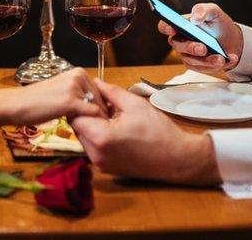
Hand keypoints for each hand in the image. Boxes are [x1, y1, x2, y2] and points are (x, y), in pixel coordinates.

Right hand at [0, 68, 107, 129]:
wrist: (17, 104)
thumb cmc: (37, 101)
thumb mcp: (61, 91)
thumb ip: (78, 94)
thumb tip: (95, 106)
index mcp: (78, 72)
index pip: (100, 91)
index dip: (102, 107)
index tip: (100, 121)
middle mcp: (79, 76)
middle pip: (101, 99)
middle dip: (101, 115)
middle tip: (97, 129)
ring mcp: (75, 87)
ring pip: (98, 108)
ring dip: (97, 121)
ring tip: (91, 132)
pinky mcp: (71, 101)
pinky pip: (92, 115)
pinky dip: (93, 125)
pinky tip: (87, 133)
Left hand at [70, 80, 219, 184]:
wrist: (176, 159)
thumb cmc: (158, 130)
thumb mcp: (134, 104)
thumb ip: (111, 92)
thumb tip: (96, 82)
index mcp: (101, 138)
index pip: (75, 117)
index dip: (82, 103)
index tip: (94, 95)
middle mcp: (95, 154)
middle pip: (77, 128)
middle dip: (85, 114)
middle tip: (102, 103)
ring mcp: (100, 164)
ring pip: (84, 138)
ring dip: (91, 125)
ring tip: (110, 115)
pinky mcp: (106, 168)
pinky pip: (93, 148)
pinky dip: (98, 136)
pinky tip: (114, 127)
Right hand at [157, 3, 243, 73]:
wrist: (231, 39)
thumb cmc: (217, 24)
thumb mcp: (213, 11)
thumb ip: (203, 10)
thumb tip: (195, 18)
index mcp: (180, 25)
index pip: (165, 26)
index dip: (166, 27)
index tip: (172, 29)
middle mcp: (180, 40)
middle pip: (178, 46)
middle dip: (191, 48)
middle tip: (203, 48)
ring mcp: (187, 54)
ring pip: (191, 60)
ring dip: (207, 60)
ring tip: (220, 58)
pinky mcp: (196, 65)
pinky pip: (202, 68)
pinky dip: (215, 65)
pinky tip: (227, 59)